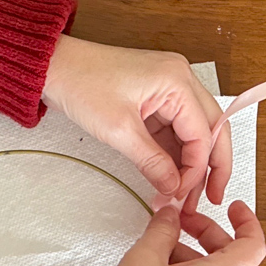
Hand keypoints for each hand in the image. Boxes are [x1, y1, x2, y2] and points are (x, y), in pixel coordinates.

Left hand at [42, 35, 231, 211]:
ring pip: (194, 133)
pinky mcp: (155, 99)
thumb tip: (173, 187)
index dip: (197, 169)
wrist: (54, 68)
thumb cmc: (82, 83)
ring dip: (191, 164)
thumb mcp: (119, 131)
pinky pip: (174, 130)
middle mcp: (180, 80)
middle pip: (212, 129)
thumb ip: (152, 162)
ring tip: (184, 195)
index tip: (182, 194)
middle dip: (212, 166)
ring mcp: (169, 89)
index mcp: (177, 80)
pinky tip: (170, 178)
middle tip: (210, 198)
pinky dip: (174, 155)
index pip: (203, 133)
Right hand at [76, 202, 265, 265]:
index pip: (253, 246)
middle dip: (206, 233)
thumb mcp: (145, 256)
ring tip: (156, 247)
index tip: (232, 208)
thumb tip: (171, 215)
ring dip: (191, 252)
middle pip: (230, 257)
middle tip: (178, 221)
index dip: (246, 222)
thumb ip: (164, 228)